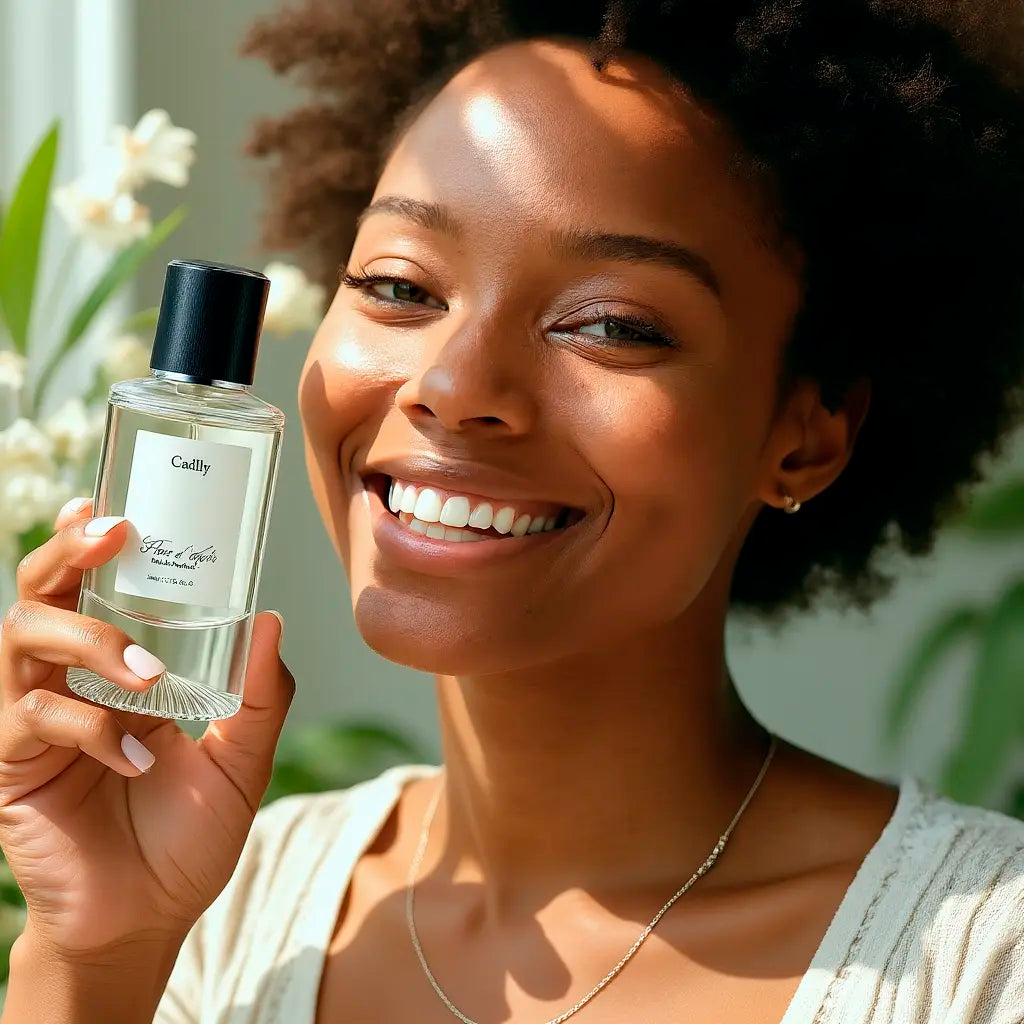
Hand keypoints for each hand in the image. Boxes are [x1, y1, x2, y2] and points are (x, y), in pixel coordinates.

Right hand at [0, 498, 294, 956]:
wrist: (148, 919)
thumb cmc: (190, 835)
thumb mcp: (242, 761)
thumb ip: (257, 698)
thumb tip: (271, 619)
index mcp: (119, 670)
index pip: (91, 590)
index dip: (88, 544)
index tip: (111, 506)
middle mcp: (70, 682)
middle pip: (41, 595)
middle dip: (67, 556)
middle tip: (112, 535)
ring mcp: (35, 721)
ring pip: (23, 640)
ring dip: (89, 642)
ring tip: (146, 674)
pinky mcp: (13, 766)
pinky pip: (33, 720)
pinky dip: (89, 727)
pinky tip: (134, 758)